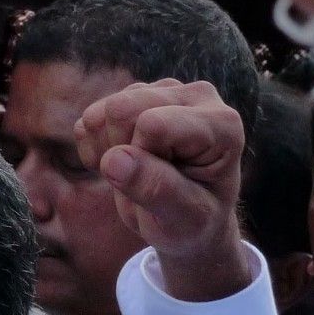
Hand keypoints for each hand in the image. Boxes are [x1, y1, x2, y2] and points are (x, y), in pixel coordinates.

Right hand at [75, 79, 252, 302]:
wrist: (186, 223)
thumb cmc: (194, 222)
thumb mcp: (184, 220)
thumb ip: (156, 189)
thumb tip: (114, 159)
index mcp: (221, 123)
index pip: (152, 125)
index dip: (142, 161)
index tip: (166, 185)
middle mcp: (195, 96)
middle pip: (122, 108)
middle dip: (120, 151)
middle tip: (144, 182)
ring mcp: (164, 91)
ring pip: (104, 111)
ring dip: (108, 151)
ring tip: (135, 176)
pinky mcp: (137, 96)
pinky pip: (92, 117)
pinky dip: (95, 147)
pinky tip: (120, 164)